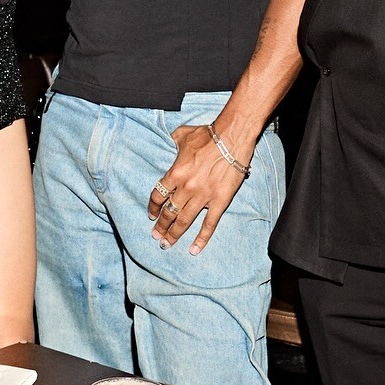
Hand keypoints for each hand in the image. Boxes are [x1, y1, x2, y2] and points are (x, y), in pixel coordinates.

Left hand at [147, 123, 251, 253]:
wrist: (232, 137)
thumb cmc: (208, 135)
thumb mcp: (183, 135)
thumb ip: (172, 141)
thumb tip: (168, 141)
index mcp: (175, 174)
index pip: (158, 196)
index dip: (153, 208)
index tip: (151, 215)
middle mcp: (186, 188)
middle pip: (168, 212)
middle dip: (161, 226)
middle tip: (156, 236)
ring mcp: (203, 196)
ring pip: (184, 221)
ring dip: (174, 234)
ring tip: (166, 244)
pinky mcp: (219, 201)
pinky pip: (209, 224)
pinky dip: (201, 239)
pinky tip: (194, 250)